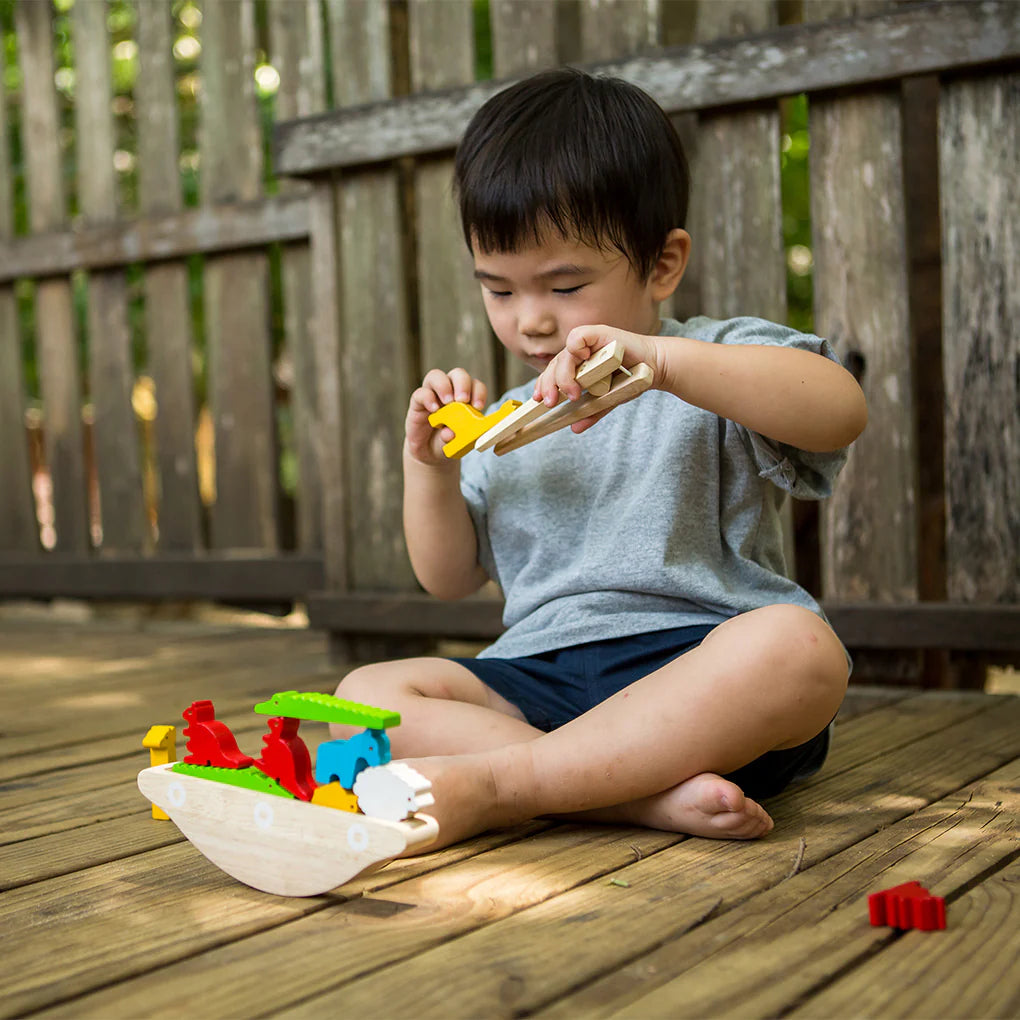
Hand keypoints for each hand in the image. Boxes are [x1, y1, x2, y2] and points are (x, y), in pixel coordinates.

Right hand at [405, 367, 488, 465]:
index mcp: (467, 396)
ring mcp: (432, 394)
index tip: (478, 406)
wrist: (430, 452)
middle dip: (462, 384)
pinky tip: (434, 410)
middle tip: (463, 400)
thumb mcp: (458, 442)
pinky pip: (420, 393)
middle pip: (457, 374)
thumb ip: (456, 437)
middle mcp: (450, 390)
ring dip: (444, 386)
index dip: (479, 392)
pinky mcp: (417, 403)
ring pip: (436, 376)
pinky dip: (428, 399)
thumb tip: (449, 433)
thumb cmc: (450, 441)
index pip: (475, 385)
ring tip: (448, 402)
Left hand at [532, 325, 661, 434]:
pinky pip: (578, 338)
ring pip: (564, 356)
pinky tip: (582, 360)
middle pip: (555, 364)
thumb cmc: (631, 379)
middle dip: (549, 384)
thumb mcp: (608, 399)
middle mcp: (581, 350)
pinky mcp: (599, 333)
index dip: (544, 384)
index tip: (540, 400)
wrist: (656, 367)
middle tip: (550, 402)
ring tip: (572, 393)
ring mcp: (589, 341)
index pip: (553, 372)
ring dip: (564, 376)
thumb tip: (575, 428)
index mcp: (578, 363)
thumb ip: (592, 411)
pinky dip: (575, 348)